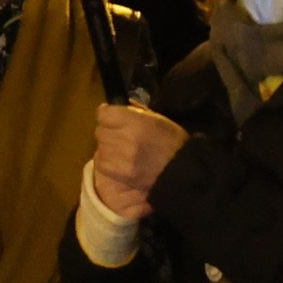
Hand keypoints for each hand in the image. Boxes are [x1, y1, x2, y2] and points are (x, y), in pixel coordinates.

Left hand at [83, 104, 185, 219]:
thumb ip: (134, 112)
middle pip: (101, 131)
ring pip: (100, 147)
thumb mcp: (157, 119)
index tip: (112, 117)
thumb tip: (111, 108)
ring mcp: (121, 159)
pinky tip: (118, 161)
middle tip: (120, 135)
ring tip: (121, 149)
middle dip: (108, 131)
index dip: (107, 114)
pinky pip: (102, 163)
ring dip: (108, 147)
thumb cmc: (172, 141)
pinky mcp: (120, 174)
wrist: (182, 171)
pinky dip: (107, 161)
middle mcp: (125, 139)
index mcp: (136, 122)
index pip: (104, 114)